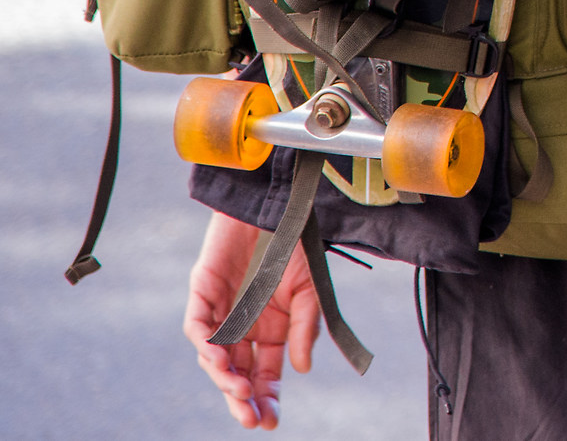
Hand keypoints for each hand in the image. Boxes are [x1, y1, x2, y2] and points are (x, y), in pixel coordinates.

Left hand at [185, 210, 319, 429]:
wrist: (278, 204)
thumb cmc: (296, 245)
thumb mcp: (311, 292)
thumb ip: (306, 329)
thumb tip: (300, 370)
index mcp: (271, 331)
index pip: (264, 374)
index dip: (266, 398)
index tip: (270, 422)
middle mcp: (242, 327)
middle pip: (236, 373)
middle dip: (242, 399)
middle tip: (250, 419)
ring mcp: (220, 311)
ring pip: (214, 357)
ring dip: (225, 376)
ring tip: (239, 390)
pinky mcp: (202, 292)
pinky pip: (198, 326)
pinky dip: (206, 344)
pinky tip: (219, 359)